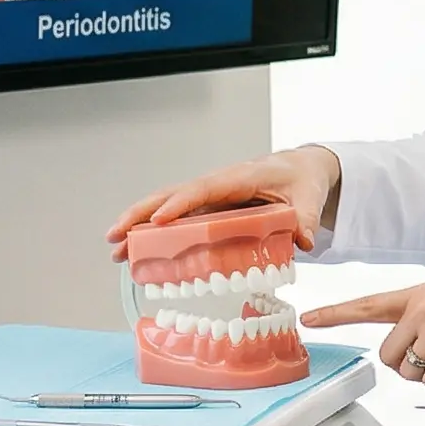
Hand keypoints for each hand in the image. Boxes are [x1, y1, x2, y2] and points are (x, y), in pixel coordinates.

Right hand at [106, 146, 342, 259]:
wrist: (301, 169)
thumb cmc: (301, 179)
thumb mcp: (309, 198)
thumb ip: (307, 219)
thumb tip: (304, 241)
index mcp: (239, 177)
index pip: (204, 189)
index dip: (181, 204)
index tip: (160, 220)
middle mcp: (218, 186)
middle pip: (171, 196)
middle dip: (141, 215)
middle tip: (115, 238)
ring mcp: (210, 199)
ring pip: (168, 209)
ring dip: (140, 228)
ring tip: (116, 252)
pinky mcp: (210, 211)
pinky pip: (179, 222)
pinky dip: (157, 236)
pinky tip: (140, 256)